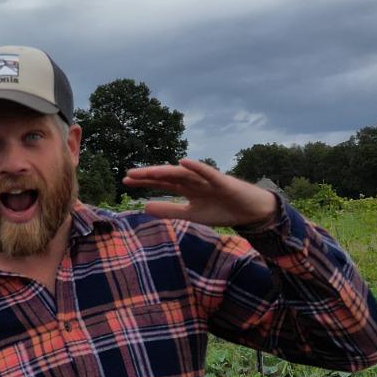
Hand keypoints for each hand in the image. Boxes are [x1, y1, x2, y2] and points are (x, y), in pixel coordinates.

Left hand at [123, 158, 279, 227]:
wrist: (250, 212)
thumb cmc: (221, 210)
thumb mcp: (191, 215)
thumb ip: (169, 211)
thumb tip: (144, 206)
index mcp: (186, 188)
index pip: (162, 182)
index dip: (145, 181)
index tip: (125, 181)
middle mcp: (194, 180)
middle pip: (168, 175)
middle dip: (150, 175)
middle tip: (129, 174)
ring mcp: (207, 179)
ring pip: (183, 173)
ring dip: (166, 171)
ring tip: (149, 171)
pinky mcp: (222, 181)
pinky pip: (208, 172)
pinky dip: (196, 167)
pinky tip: (184, 162)